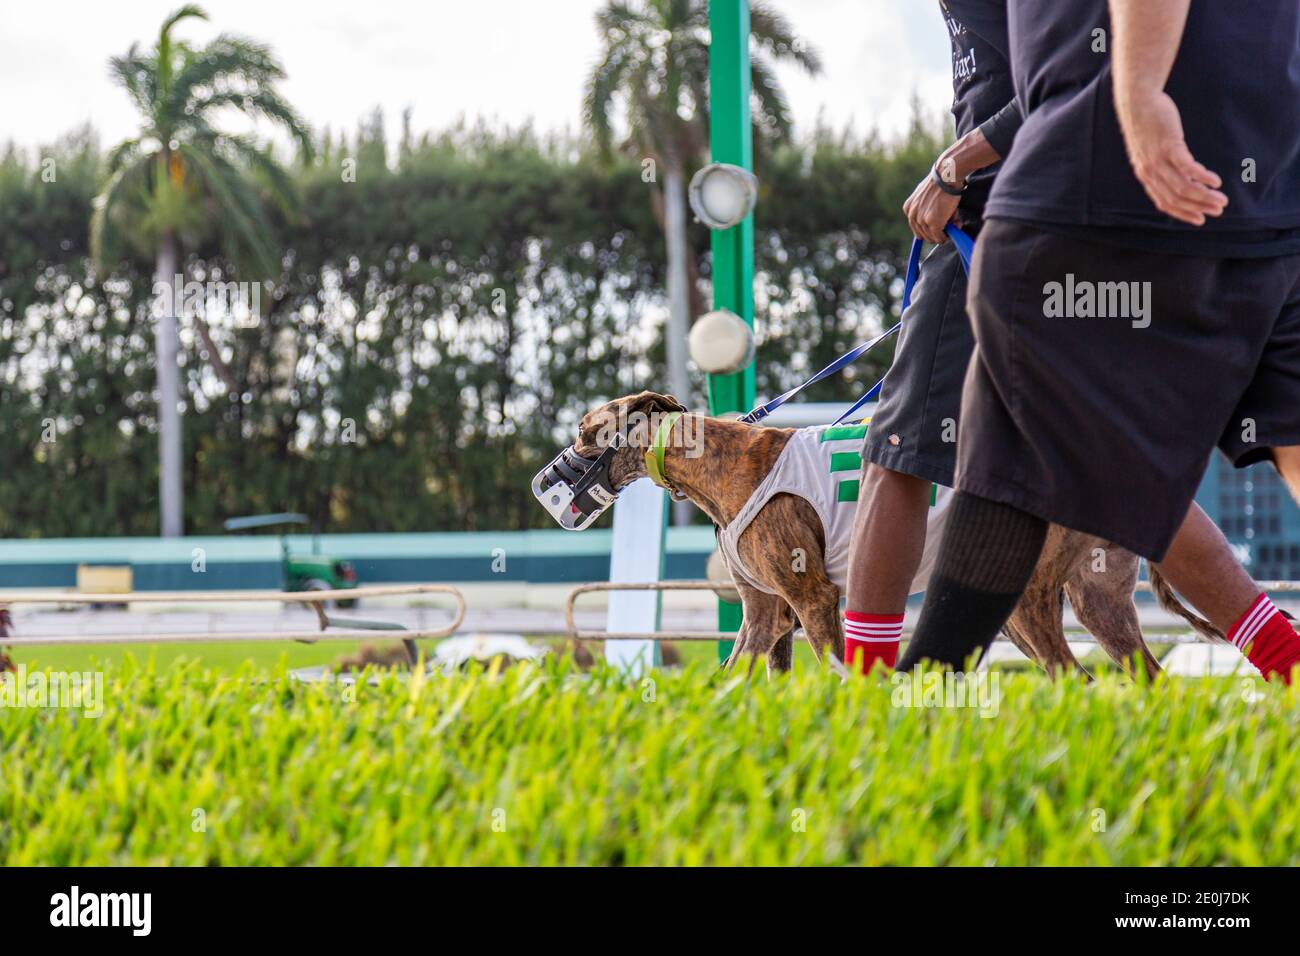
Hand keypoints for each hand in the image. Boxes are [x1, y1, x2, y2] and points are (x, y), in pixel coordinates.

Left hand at [903, 170, 959, 244]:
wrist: (946, 175)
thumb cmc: (940, 182)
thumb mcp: (926, 195)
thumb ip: (926, 210)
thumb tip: (935, 222)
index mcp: (908, 209)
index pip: (916, 228)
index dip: (928, 229)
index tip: (939, 226)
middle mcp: (912, 215)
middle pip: (922, 235)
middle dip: (936, 234)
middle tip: (948, 227)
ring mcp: (922, 220)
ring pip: (931, 238)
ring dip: (943, 234)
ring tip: (953, 223)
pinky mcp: (933, 223)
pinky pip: (939, 238)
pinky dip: (946, 237)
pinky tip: (954, 228)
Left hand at [1114, 87, 1226, 224]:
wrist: (1137, 102)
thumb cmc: (1147, 125)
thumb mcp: (1149, 151)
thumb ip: (1160, 165)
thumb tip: (1179, 176)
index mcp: (1146, 176)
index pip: (1164, 203)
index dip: (1183, 214)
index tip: (1200, 220)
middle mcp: (1150, 172)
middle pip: (1176, 198)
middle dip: (1199, 207)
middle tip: (1218, 210)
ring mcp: (1158, 160)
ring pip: (1183, 187)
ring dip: (1204, 196)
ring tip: (1221, 199)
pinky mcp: (1169, 145)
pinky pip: (1187, 167)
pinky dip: (1202, 176)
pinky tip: (1215, 181)